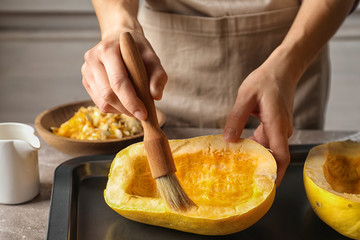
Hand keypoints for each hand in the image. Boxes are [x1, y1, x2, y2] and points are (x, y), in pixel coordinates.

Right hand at [81, 31, 166, 119]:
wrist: (119, 39)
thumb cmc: (137, 50)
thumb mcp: (152, 58)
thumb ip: (158, 75)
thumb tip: (156, 96)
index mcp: (108, 50)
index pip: (118, 81)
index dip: (131, 100)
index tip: (144, 114)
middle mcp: (93, 59)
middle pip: (108, 93)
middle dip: (126, 108)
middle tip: (141, 114)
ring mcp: (86, 70)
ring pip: (102, 101)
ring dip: (121, 110)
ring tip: (134, 108)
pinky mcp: (86, 80)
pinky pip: (99, 102)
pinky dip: (114, 108)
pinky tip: (124, 104)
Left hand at [223, 47, 299, 186]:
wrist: (281, 70)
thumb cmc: (265, 80)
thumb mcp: (245, 97)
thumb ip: (236, 118)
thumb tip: (228, 139)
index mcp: (276, 123)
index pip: (281, 155)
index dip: (276, 173)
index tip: (266, 186)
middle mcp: (281, 129)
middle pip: (274, 155)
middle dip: (260, 167)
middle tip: (242, 177)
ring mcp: (280, 128)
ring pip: (269, 148)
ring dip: (256, 155)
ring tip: (237, 164)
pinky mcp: (276, 125)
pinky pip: (267, 140)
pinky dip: (256, 145)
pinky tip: (241, 146)